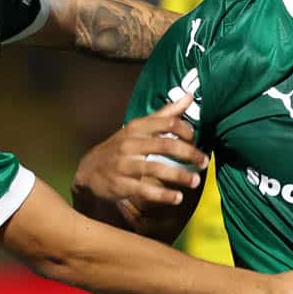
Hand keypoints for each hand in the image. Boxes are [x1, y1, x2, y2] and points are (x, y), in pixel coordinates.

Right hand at [73, 94, 207, 208]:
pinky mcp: (121, 184)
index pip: (167, 123)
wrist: (89, 170)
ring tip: (195, 182)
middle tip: (204, 162)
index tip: (195, 139)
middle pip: (165, 145)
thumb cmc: (121, 146)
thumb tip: (190, 95)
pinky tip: (177, 198)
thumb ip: (166, 113)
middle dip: (189, 154)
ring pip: (156, 169)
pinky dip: (163, 195)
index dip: (185, 130)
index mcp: (137, 127)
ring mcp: (124, 165)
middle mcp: (130, 144)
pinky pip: (144, 190)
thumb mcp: (139, 127)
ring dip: (179, 176)